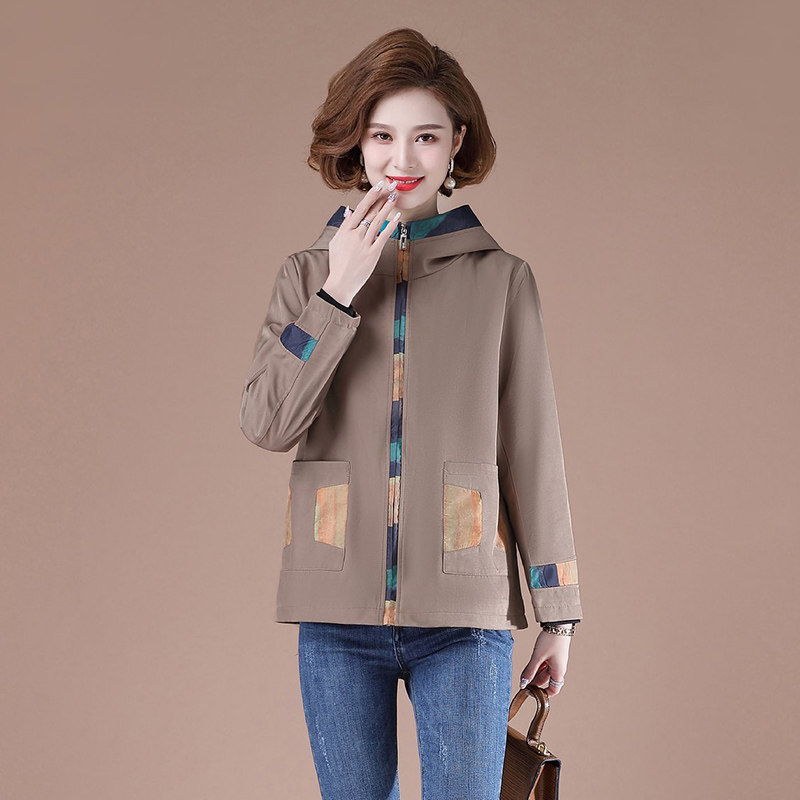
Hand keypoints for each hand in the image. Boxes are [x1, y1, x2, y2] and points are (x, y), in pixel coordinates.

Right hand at [324, 181, 401, 304]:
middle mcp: (355, 235)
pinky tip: (397, 217)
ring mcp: (364, 244)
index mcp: (345, 230)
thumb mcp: (336, 242)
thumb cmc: (338, 264)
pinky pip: (383, 236)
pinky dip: (390, 226)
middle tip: (391, 185)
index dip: (371, 195)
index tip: (379, 185)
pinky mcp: (372, 254)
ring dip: (387, 207)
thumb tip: (348, 210)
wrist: (341, 283)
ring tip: (394, 196)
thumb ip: (343, 225)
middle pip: (370, 212)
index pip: (360, 208)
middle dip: (381, 196)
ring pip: (377, 221)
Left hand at [519, 629, 571, 696]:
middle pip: (546, 680)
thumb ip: (530, 670)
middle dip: (535, 681)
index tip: (531, 692)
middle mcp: (559, 668)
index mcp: (558, 672)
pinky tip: (530, 664)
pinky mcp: (553, 655)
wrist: (558, 625)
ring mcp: (556, 661)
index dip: (543, 693)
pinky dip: (538, 665)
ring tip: (524, 673)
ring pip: (545, 672)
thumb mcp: (538, 656)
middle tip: (523, 682)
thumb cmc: (551, 640)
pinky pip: (545, 664)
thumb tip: (523, 683)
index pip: (553, 690)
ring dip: (535, 673)